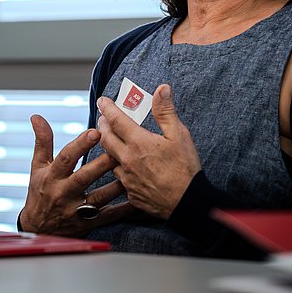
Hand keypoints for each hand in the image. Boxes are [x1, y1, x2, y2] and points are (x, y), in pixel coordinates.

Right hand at [17, 114, 132, 236]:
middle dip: (102, 164)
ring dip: (117, 185)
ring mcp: (76, 210)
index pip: (66, 158)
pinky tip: (137, 199)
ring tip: (133, 172)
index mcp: (52, 176)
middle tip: (119, 150)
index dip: (80, 145)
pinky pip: (109, 216)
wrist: (38, 229)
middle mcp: (63, 193)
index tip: (95, 132)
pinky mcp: (88, 223)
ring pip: (100, 197)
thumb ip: (42, 141)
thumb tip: (37, 117)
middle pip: (84, 177)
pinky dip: (124, 209)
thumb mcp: (37, 167)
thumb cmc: (39, 192)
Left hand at [97, 84, 200, 218]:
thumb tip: (162, 89)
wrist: (188, 203)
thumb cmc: (186, 169)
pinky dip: (118, 165)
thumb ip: (166, 112)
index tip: (102, 101)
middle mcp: (127, 159)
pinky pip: (118, 175)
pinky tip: (125, 164)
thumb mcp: (180, 135)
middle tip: (104, 118)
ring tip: (113, 139)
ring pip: (109, 157)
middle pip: (105, 137)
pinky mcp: (129, 191)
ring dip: (109, 145)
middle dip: (102, 124)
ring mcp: (126, 177)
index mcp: (138, 142)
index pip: (115, 119)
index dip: (107, 108)